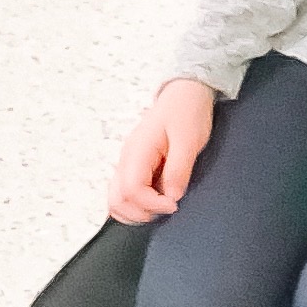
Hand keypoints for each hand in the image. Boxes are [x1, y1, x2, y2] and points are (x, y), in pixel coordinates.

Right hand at [108, 78, 216, 220]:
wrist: (185, 94)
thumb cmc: (187, 112)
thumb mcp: (190, 140)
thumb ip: (178, 170)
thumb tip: (171, 197)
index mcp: (138, 150)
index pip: (132, 190)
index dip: (152, 204)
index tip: (174, 205)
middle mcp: (127, 159)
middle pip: (116, 200)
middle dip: (141, 213)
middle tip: (167, 209)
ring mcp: (128, 163)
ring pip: (116, 200)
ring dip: (136, 211)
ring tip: (161, 207)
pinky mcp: (134, 166)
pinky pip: (125, 192)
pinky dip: (136, 204)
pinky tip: (156, 200)